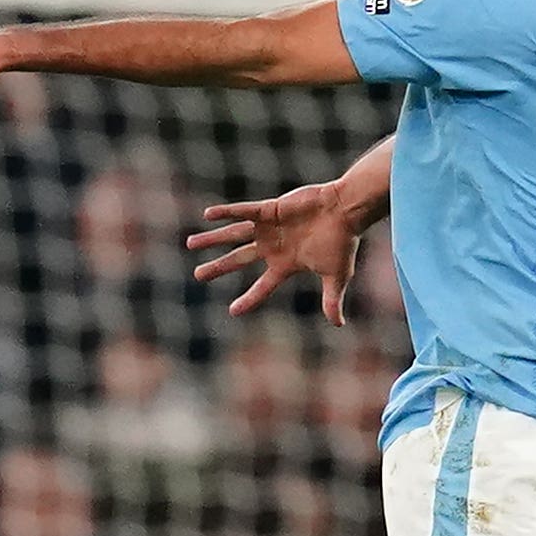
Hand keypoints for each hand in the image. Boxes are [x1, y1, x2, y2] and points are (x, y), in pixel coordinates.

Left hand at [188, 180, 365, 323]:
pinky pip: (244, 211)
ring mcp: (269, 228)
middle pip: (238, 259)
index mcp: (286, 264)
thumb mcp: (337, 276)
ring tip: (190, 244)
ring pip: (234, 235)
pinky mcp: (270, 210)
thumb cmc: (342, 243)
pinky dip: (226, 213)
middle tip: (198, 275)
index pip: (263, 286)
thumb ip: (332, 299)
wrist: (346, 211)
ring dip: (213, 239)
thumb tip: (339, 325)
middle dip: (218, 267)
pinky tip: (208, 215)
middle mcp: (273, 247)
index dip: (249, 299)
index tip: (232, 311)